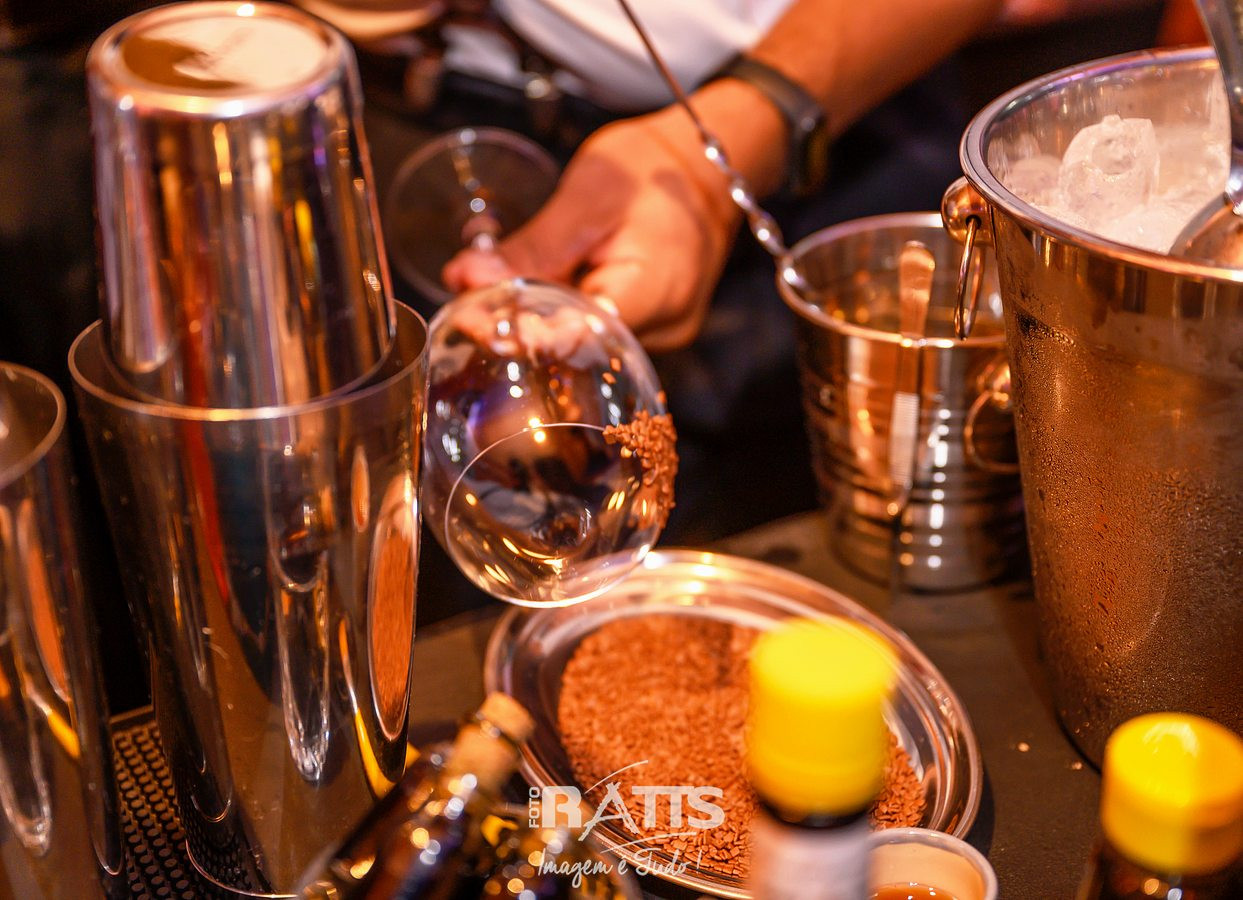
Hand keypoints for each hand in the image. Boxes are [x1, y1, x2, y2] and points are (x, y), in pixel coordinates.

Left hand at [443, 107, 742, 351]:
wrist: (706, 163)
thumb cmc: (654, 168)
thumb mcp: (587, 196)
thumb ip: (531, 247)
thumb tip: (467, 279)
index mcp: (655, 295)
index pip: (578, 339)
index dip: (520, 336)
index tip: (471, 319)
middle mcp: (665, 328)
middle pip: (579, 349)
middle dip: (517, 329)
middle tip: (463, 304)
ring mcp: (663, 332)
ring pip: (586, 344)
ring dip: (536, 322)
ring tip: (485, 298)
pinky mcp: (654, 326)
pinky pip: (600, 331)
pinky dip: (563, 315)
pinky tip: (526, 299)